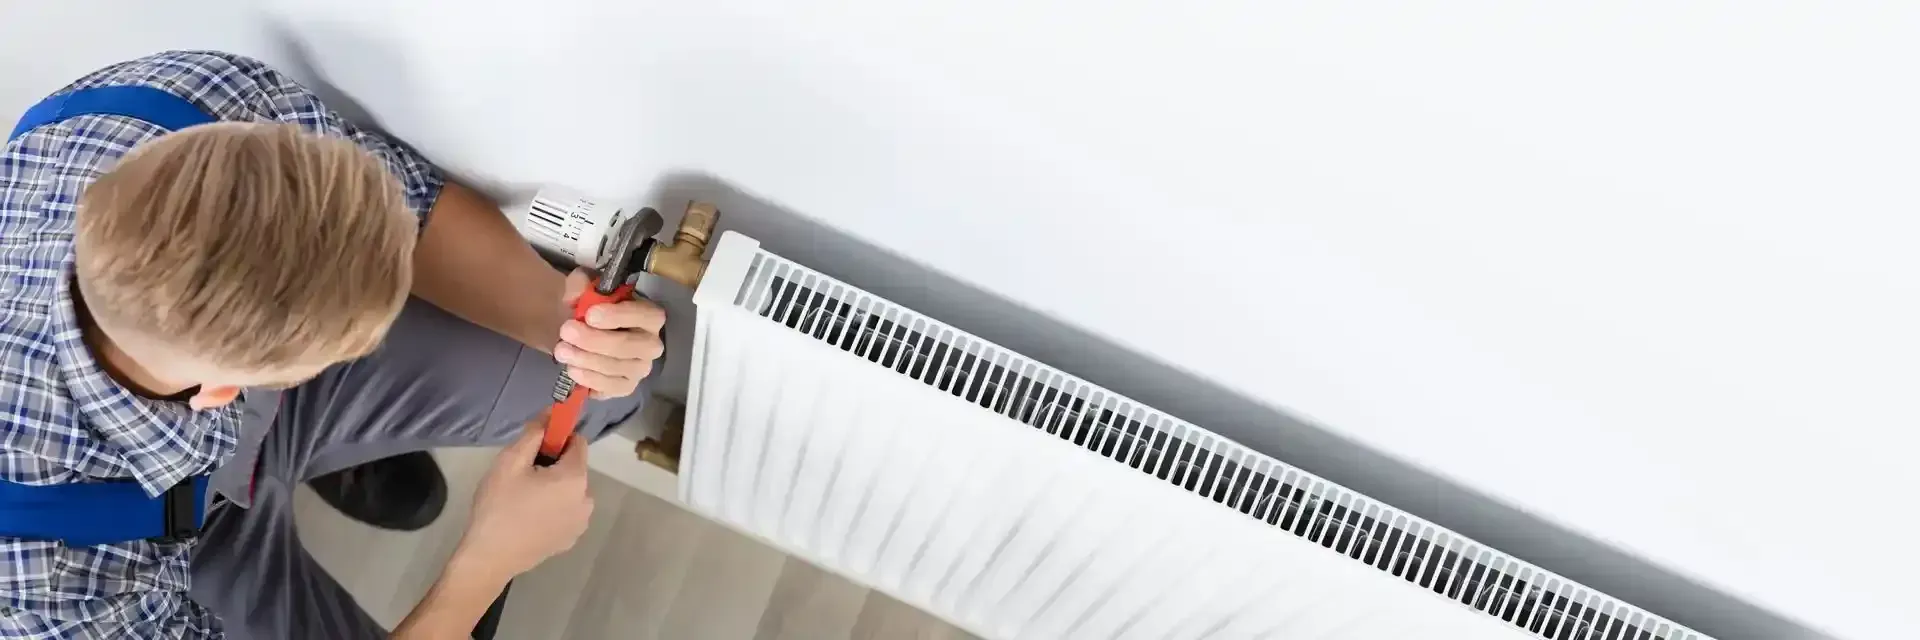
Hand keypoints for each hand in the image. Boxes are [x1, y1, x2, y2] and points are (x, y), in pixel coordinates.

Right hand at [453, 421, 594, 581]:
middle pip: (575, 467)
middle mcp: (587, 499)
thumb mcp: (510, 461)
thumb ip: (534, 433)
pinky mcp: (571, 539)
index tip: (534, 448)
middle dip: (553, 464)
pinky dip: (554, 508)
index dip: (557, 438)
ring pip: (571, 490)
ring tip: (523, 498)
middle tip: (522, 476)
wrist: (490, 557)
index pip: (578, 442)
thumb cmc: (498, 505)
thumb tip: (550, 414)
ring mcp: (581, 522)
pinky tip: (529, 517)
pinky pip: (567, 511)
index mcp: (576, 478)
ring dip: (554, 487)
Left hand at [555, 268, 666, 398]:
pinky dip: (590, 380)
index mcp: (649, 315)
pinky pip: (611, 388)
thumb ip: (580, 285)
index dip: (618, 316)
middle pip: (627, 346)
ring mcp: (640, 368)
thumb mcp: (583, 289)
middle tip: (566, 331)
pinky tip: (572, 369)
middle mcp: (651, 344)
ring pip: (616, 367)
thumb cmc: (590, 310)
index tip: (590, 315)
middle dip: (593, 340)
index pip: (644, 316)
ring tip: (561, 350)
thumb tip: (577, 295)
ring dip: (585, 359)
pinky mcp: (627, 386)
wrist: (581, 333)